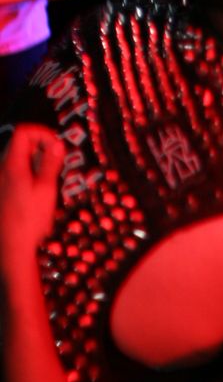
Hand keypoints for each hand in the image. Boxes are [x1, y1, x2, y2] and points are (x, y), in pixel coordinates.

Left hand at [0, 125, 63, 273]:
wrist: (11, 249)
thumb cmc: (29, 220)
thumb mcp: (46, 189)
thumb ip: (51, 163)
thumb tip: (57, 143)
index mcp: (13, 165)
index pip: (24, 132)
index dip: (42, 133)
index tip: (57, 146)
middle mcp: (3, 170)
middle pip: (21, 144)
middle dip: (42, 147)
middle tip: (59, 162)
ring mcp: (1, 181)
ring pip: (20, 158)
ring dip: (37, 160)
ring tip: (51, 178)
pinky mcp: (3, 192)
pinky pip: (17, 172)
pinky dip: (30, 172)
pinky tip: (40, 191)